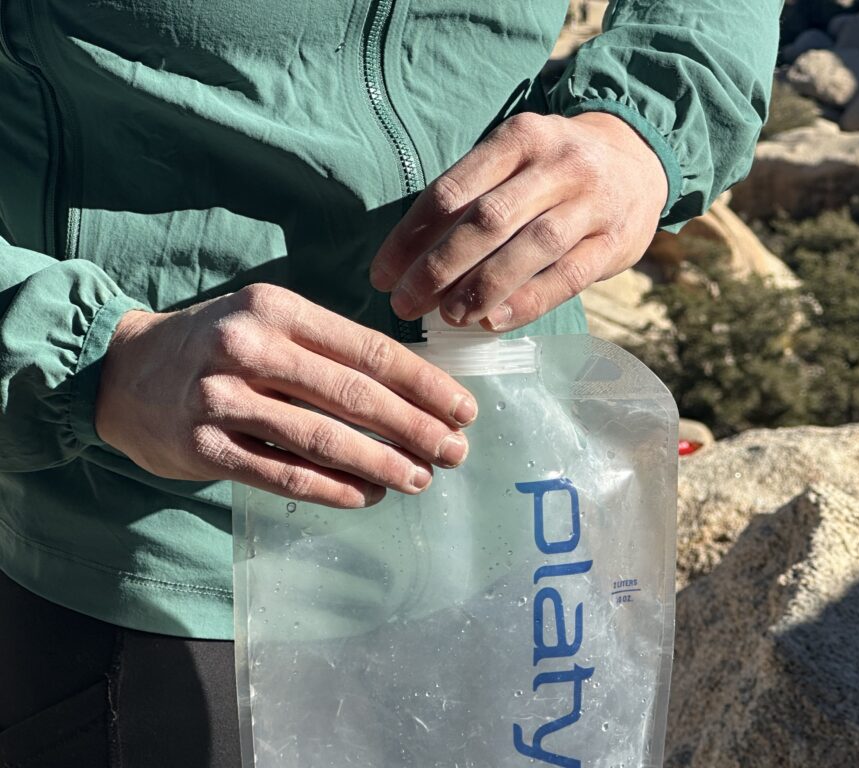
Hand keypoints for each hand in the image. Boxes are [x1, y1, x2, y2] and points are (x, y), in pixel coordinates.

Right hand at [94, 284, 477, 507]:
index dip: (424, 383)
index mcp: (277, 308)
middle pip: (353, 395)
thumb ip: (328, 347)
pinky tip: (368, 497)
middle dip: (415, 428)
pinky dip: (331, 489)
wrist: (120, 371)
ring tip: (421, 479)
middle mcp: (249, 347)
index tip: (462, 408)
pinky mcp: (203, 447)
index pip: (369, 350)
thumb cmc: (214, 343)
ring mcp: (221, 399)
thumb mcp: (267, 321)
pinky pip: (282, 473)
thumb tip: (411, 390)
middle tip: (456, 451)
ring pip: (322, 438)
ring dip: (381, 464)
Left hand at [370, 111, 667, 330]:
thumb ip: (474, 197)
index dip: (410, 238)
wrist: (640, 161)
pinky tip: (494, 322)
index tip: (383, 276)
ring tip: (448, 317)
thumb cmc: (556, 171)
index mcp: (519, 138)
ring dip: (481, 288)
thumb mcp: (516, 160)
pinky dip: (528, 302)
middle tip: (406, 304)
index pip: (451, 191)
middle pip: (486, 220)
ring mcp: (590, 202)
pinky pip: (567, 277)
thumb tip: (414, 259)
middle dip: (438, 268)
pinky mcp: (613, 240)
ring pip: (528, 248)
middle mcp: (556, 164)